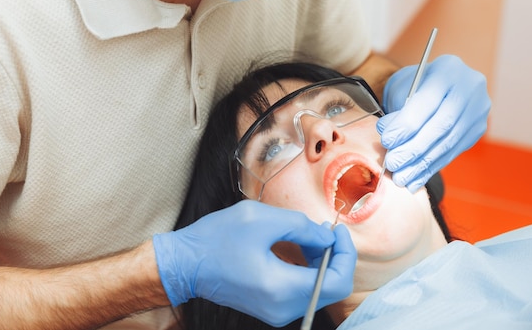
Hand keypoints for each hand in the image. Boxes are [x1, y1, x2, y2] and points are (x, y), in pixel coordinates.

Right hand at [153, 201, 356, 325]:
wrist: (185, 263)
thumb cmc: (217, 239)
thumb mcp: (262, 219)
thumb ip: (302, 227)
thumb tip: (329, 238)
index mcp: (281, 287)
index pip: (337, 282)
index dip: (346, 254)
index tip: (338, 230)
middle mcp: (282, 308)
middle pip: (331, 288)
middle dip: (336, 256)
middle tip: (326, 230)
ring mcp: (276, 312)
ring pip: (319, 291)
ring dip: (323, 262)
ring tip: (310, 235)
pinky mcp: (271, 308)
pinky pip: (303, 292)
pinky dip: (309, 270)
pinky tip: (298, 249)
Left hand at [378, 55, 489, 191]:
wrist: (437, 85)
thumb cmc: (414, 85)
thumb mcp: (402, 88)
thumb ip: (396, 109)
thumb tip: (387, 134)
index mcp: (449, 69)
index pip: (428, 101)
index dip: (406, 124)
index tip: (386, 141)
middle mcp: (470, 87)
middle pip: (441, 125)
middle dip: (414, 149)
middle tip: (393, 164)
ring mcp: (478, 110)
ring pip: (448, 143)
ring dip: (421, 164)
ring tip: (401, 178)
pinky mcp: (477, 130)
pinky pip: (452, 152)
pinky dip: (431, 168)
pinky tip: (415, 180)